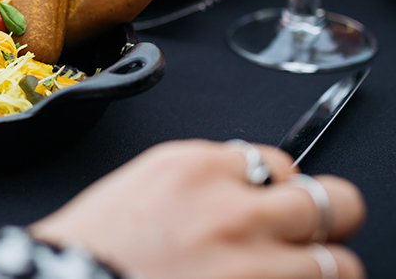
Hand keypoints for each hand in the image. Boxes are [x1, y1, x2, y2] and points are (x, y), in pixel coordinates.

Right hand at [29, 140, 365, 278]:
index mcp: (193, 167)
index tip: (268, 202)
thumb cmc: (89, 248)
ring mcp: (251, 262)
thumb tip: (235, 188)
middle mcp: (231, 209)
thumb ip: (196, 180)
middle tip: (305, 232)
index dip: (274, 188)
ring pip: (338, 262)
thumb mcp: (138, 186)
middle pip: (328, 200)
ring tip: (296, 272)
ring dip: (320, 268)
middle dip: (320, 217)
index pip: (275, 161)